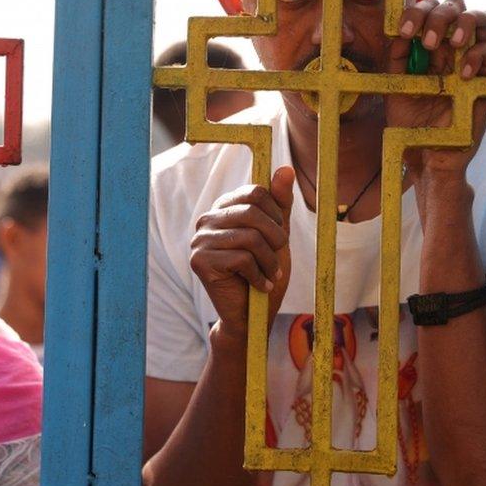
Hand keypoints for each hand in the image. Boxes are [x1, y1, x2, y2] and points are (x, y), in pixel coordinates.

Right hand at [189, 167, 294, 339]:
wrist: (252, 316)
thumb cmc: (265, 273)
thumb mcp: (278, 236)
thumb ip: (279, 204)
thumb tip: (286, 169)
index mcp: (223, 208)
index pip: (255, 192)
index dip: (276, 215)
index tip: (279, 237)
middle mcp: (207, 220)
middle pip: (252, 212)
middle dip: (275, 238)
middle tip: (279, 258)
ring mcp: (200, 240)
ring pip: (249, 237)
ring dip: (269, 261)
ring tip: (271, 274)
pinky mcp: (199, 261)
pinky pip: (241, 258)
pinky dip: (259, 275)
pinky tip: (259, 285)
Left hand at [385, 0, 485, 178]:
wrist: (424, 154)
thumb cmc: (409, 121)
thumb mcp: (395, 85)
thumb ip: (396, 58)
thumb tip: (400, 30)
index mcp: (427, 43)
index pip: (428, 10)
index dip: (417, 12)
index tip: (404, 31)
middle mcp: (452, 45)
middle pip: (457, 5)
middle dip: (440, 14)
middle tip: (428, 40)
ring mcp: (473, 57)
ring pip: (484, 17)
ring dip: (465, 22)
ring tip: (449, 44)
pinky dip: (478, 56)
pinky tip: (461, 74)